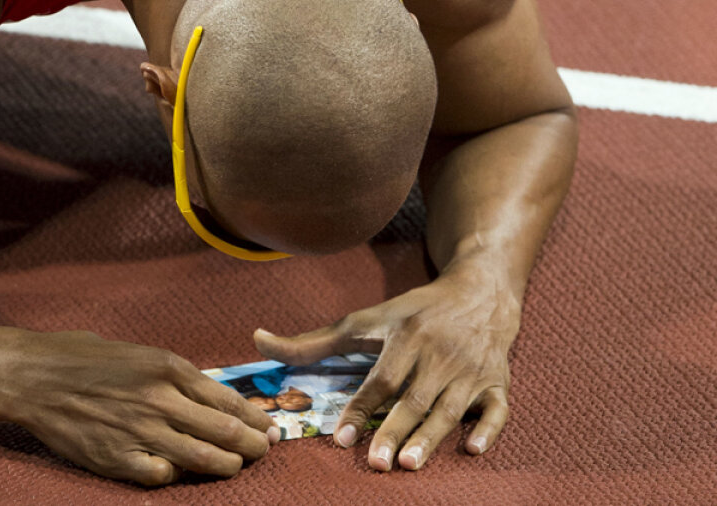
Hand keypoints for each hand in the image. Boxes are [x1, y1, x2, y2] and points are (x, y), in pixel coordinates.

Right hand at [0, 328, 278, 485]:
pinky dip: (176, 477)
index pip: (225, 398)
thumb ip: (171, 374)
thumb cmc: (81, 356)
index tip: (267, 425)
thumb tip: (207, 395)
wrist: (33, 376)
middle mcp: (159, 398)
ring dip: (226, 466)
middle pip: (223, 431)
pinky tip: (178, 473)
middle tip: (264, 449)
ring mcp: (140, 431)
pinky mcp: (118, 459)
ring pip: (200, 459)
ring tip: (236, 467)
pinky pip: (161, 476)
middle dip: (251, 444)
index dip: (253, 416)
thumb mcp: (135, 352)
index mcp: (166, 366)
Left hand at [254, 266, 520, 470]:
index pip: (380, 378)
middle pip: (414, 397)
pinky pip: (497, 409)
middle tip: (375, 464)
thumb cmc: (412, 312)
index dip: (360, 408)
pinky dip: (487, 429)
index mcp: (405, 336)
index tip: (340, 437)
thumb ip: (313, 341)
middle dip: (394, 430)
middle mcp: (438, 352)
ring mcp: (471, 369)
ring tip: (408, 465)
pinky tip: (471, 449)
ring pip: (450, 408)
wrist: (478, 291)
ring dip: (431, 436)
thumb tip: (257, 340)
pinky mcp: (499, 382)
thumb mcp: (365, 320)